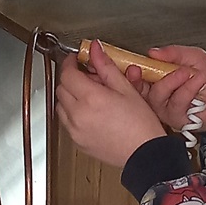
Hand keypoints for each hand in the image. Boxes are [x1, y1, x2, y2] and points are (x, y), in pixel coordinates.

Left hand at [55, 42, 165, 168]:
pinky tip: (91, 113)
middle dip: (72, 79)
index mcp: (91, 98)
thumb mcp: (126, 89)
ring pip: (61, 105)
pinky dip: (72, 114)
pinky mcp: (77, 142)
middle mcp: (78, 115)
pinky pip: (66, 122)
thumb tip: (96, 50)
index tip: (76, 60)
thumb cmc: (140, 125)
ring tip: (91, 97)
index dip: (70, 63)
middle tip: (89, 78)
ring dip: (70, 97)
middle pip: (61, 88)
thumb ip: (106, 66)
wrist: (144, 154)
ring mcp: (75, 130)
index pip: (67, 73)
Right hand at [138, 46, 205, 131]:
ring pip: (156, 97)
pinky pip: (175, 105)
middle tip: (143, 70)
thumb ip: (173, 53)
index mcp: (159, 78)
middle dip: (139, 80)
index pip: (138, 76)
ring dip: (172, 82)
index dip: (131, 72)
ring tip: (187, 73)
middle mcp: (160, 95)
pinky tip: (197, 83)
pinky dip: (187, 91)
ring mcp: (167, 109)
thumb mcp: (194, 57)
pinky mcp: (177, 119)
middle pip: (139, 91)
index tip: (131, 64)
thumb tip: (153, 52)